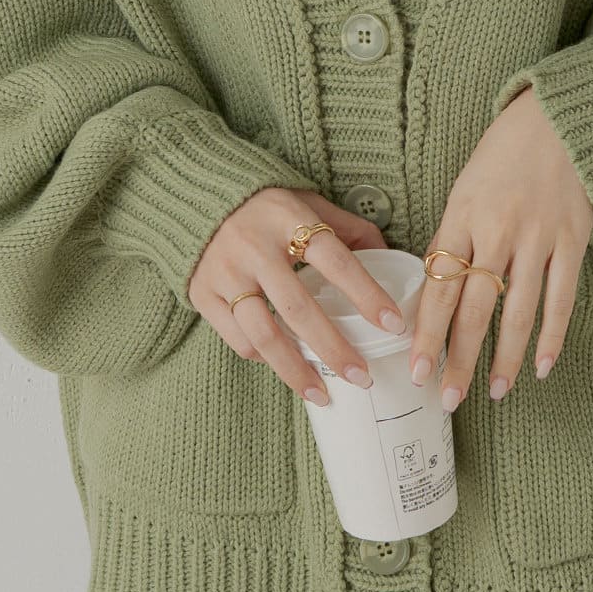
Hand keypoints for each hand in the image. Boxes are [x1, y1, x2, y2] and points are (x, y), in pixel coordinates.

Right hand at [189, 188, 402, 405]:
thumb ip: (348, 229)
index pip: (336, 262)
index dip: (367, 295)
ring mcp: (225, 272)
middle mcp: (254, 247)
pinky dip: (265, 357)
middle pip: (299, 309)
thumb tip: (390, 257)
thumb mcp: (309, 203)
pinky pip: (238, 338)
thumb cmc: (266, 205)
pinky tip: (286, 365)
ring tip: (322, 394)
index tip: (394, 326)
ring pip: (264, 334)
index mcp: (289, 219)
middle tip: (361, 377)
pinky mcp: (203, 293)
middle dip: (334, 349)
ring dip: (296, 370)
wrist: (198, 197)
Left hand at [409, 84, 592, 411]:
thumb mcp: (464, 190)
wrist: (560, 119)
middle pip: (474, 309)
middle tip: (448, 397)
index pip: (438, 287)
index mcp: (461, 217)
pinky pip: (561, 299)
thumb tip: (438, 292)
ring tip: (494, 392)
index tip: (416, 369)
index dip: (426, 334)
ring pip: (517, 312)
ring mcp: (538, 238)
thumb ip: (452, 238)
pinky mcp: (571, 241)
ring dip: (504, 358)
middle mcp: (498, 231)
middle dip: (459, 359)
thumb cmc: (504, 155)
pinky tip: (541, 366)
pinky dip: (552, 336)